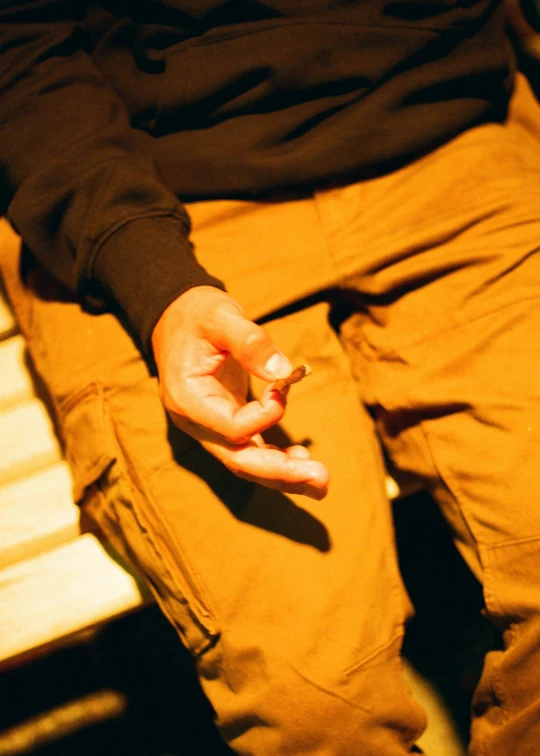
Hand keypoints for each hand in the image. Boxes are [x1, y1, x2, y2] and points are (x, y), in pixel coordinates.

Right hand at [151, 286, 328, 498]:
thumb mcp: (221, 316)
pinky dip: (278, 460)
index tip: (282, 388)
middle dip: (281, 472)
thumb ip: (250, 342)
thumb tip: (284, 372)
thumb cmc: (198, 314)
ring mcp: (209, 427)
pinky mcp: (226, 424)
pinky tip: (304, 459)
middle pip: (238, 459)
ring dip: (284, 476)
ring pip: (247, 463)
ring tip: (321, 482)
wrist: (178, 316)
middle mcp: (195, 421)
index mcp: (187, 397)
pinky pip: (252, 451)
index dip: (263, 416)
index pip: (229, 427)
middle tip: (322, 477)